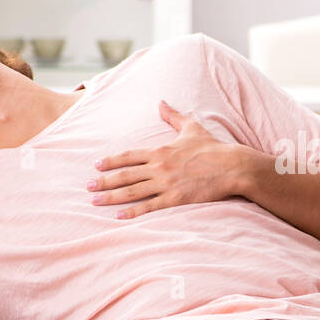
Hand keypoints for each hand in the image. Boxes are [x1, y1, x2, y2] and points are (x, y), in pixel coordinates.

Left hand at [87, 100, 239, 218]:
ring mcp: (166, 184)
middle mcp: (159, 167)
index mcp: (161, 150)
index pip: (129, 156)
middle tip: (88, 186)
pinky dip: (132, 212)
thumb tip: (162, 103)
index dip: (111, 161)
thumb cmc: (213, 148)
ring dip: (111, 196)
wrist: (232, 166)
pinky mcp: (175, 199)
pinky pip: (149, 206)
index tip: (97, 165)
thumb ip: (173, 116)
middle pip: (125, 175)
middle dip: (104, 181)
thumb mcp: (192, 128)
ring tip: (95, 201)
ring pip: (132, 191)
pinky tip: (118, 216)